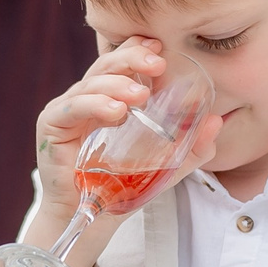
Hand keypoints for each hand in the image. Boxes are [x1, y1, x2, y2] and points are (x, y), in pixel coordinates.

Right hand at [17, 38, 221, 266]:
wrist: (93, 219)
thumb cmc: (122, 187)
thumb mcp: (166, 166)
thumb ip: (191, 147)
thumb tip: (216, 122)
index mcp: (110, 97)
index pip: (122, 62)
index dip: (138, 49)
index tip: (161, 48)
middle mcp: (87, 98)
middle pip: (106, 65)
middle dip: (132, 59)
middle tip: (158, 64)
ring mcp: (67, 110)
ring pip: (90, 83)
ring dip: (116, 84)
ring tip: (140, 95)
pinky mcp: (51, 125)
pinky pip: (72, 107)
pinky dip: (94, 105)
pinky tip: (116, 112)